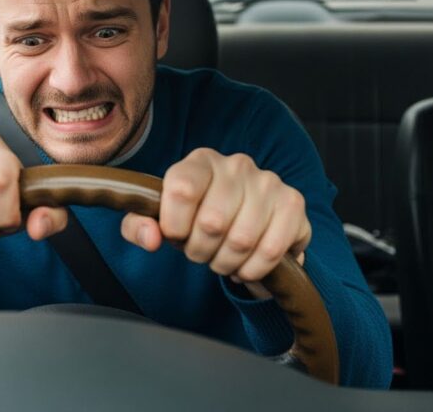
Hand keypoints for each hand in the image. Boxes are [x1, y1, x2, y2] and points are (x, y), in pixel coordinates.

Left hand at [120, 148, 311, 296]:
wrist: (238, 223)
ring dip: (226, 263)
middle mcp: (236, 165)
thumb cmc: (192, 219)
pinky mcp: (294, 204)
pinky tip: (246, 265)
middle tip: (201, 252)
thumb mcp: (156, 221)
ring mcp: (269, 182)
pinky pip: (272, 250)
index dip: (175, 226)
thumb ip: (138, 227)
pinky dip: (254, 269)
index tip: (175, 235)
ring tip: (222, 259)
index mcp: (199, 162)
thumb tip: (151, 238)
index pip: (181, 190)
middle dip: (200, 251)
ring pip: (242, 240)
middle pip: (212, 222)